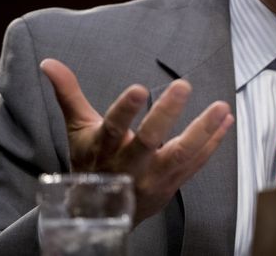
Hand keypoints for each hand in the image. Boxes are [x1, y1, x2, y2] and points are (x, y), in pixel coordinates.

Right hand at [40, 58, 233, 224]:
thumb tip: (49, 63)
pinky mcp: (172, 184)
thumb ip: (68, 94)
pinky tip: (226, 121)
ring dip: (203, 131)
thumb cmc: (90, 162)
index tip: (137, 89)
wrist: (100, 212)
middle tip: (183, 85)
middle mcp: (128, 164)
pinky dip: (213, 142)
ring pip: (180, 155)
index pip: (113, 127)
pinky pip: (195, 163)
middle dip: (166, 114)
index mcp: (104, 147)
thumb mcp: (78, 128)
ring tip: (221, 107)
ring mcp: (153, 177)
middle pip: (148, 141)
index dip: (125, 110)